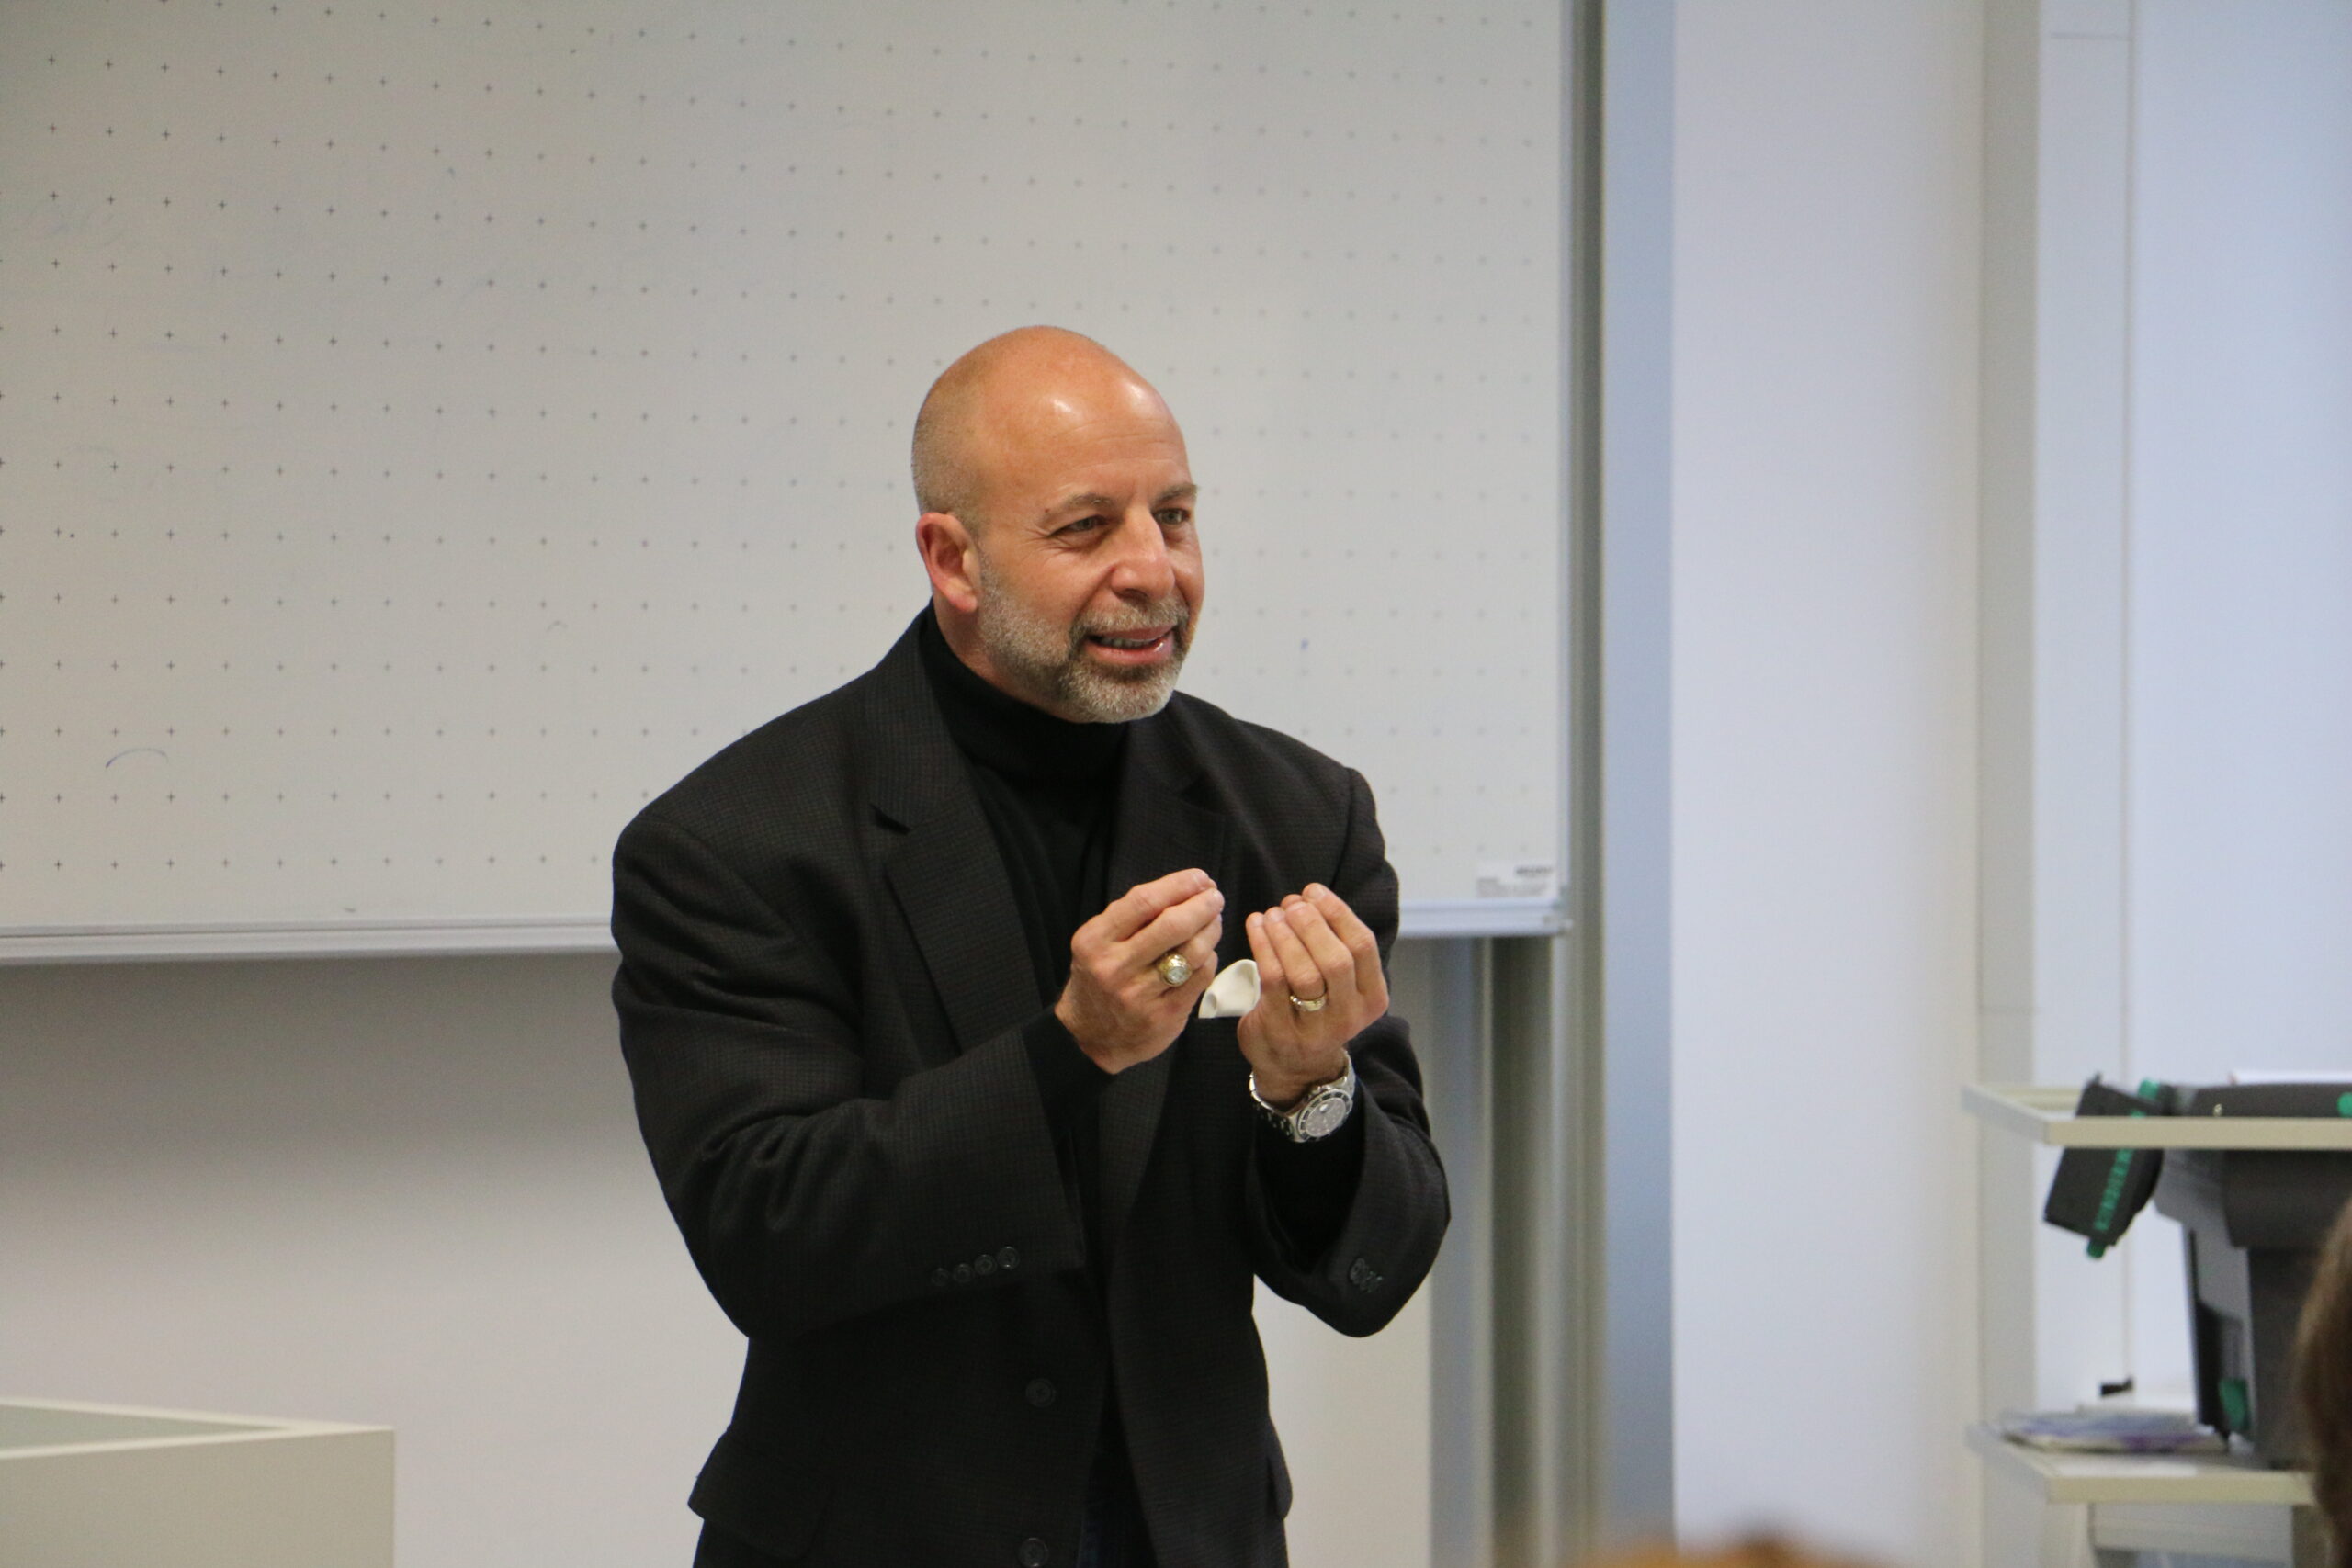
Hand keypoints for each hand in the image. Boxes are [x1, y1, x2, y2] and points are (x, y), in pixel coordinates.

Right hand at [1056, 869, 1222, 1072]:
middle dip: (1202, 905)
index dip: (1179, 885)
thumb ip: (1132, 917)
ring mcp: (1140, 995)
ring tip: (1215, 921)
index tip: (1199, 878)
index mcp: (1095, 941)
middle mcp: (1115, 967)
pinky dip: (1209, 959)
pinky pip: (1199, 978)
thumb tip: (1184, 888)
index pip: (1143, 902)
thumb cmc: (1099, 978)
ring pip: (1192, 953)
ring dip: (1211, 930)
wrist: (1090, 1036)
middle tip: (1215, 897)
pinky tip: (1207, 953)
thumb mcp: (1098, 943)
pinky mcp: (1164, 1016)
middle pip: (1172, 926)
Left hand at [1238, 883, 1387, 1107]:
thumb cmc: (1317, 1011)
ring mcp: (1315, 1028)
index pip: (1363, 946)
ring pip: (1304, 972)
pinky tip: (1256, 926)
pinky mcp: (1280, 1030)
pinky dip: (1263, 946)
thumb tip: (1311, 898)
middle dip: (1311, 923)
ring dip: (1285, 934)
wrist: (1295, 1067)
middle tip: (1290, 903)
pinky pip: (1273, 981)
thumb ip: (1337, 948)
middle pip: (1336, 960)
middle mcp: (1349, 1015)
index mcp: (1372, 998)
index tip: (1314, 892)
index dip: (1337, 913)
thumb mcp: (1342, 987)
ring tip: (1272, 914)